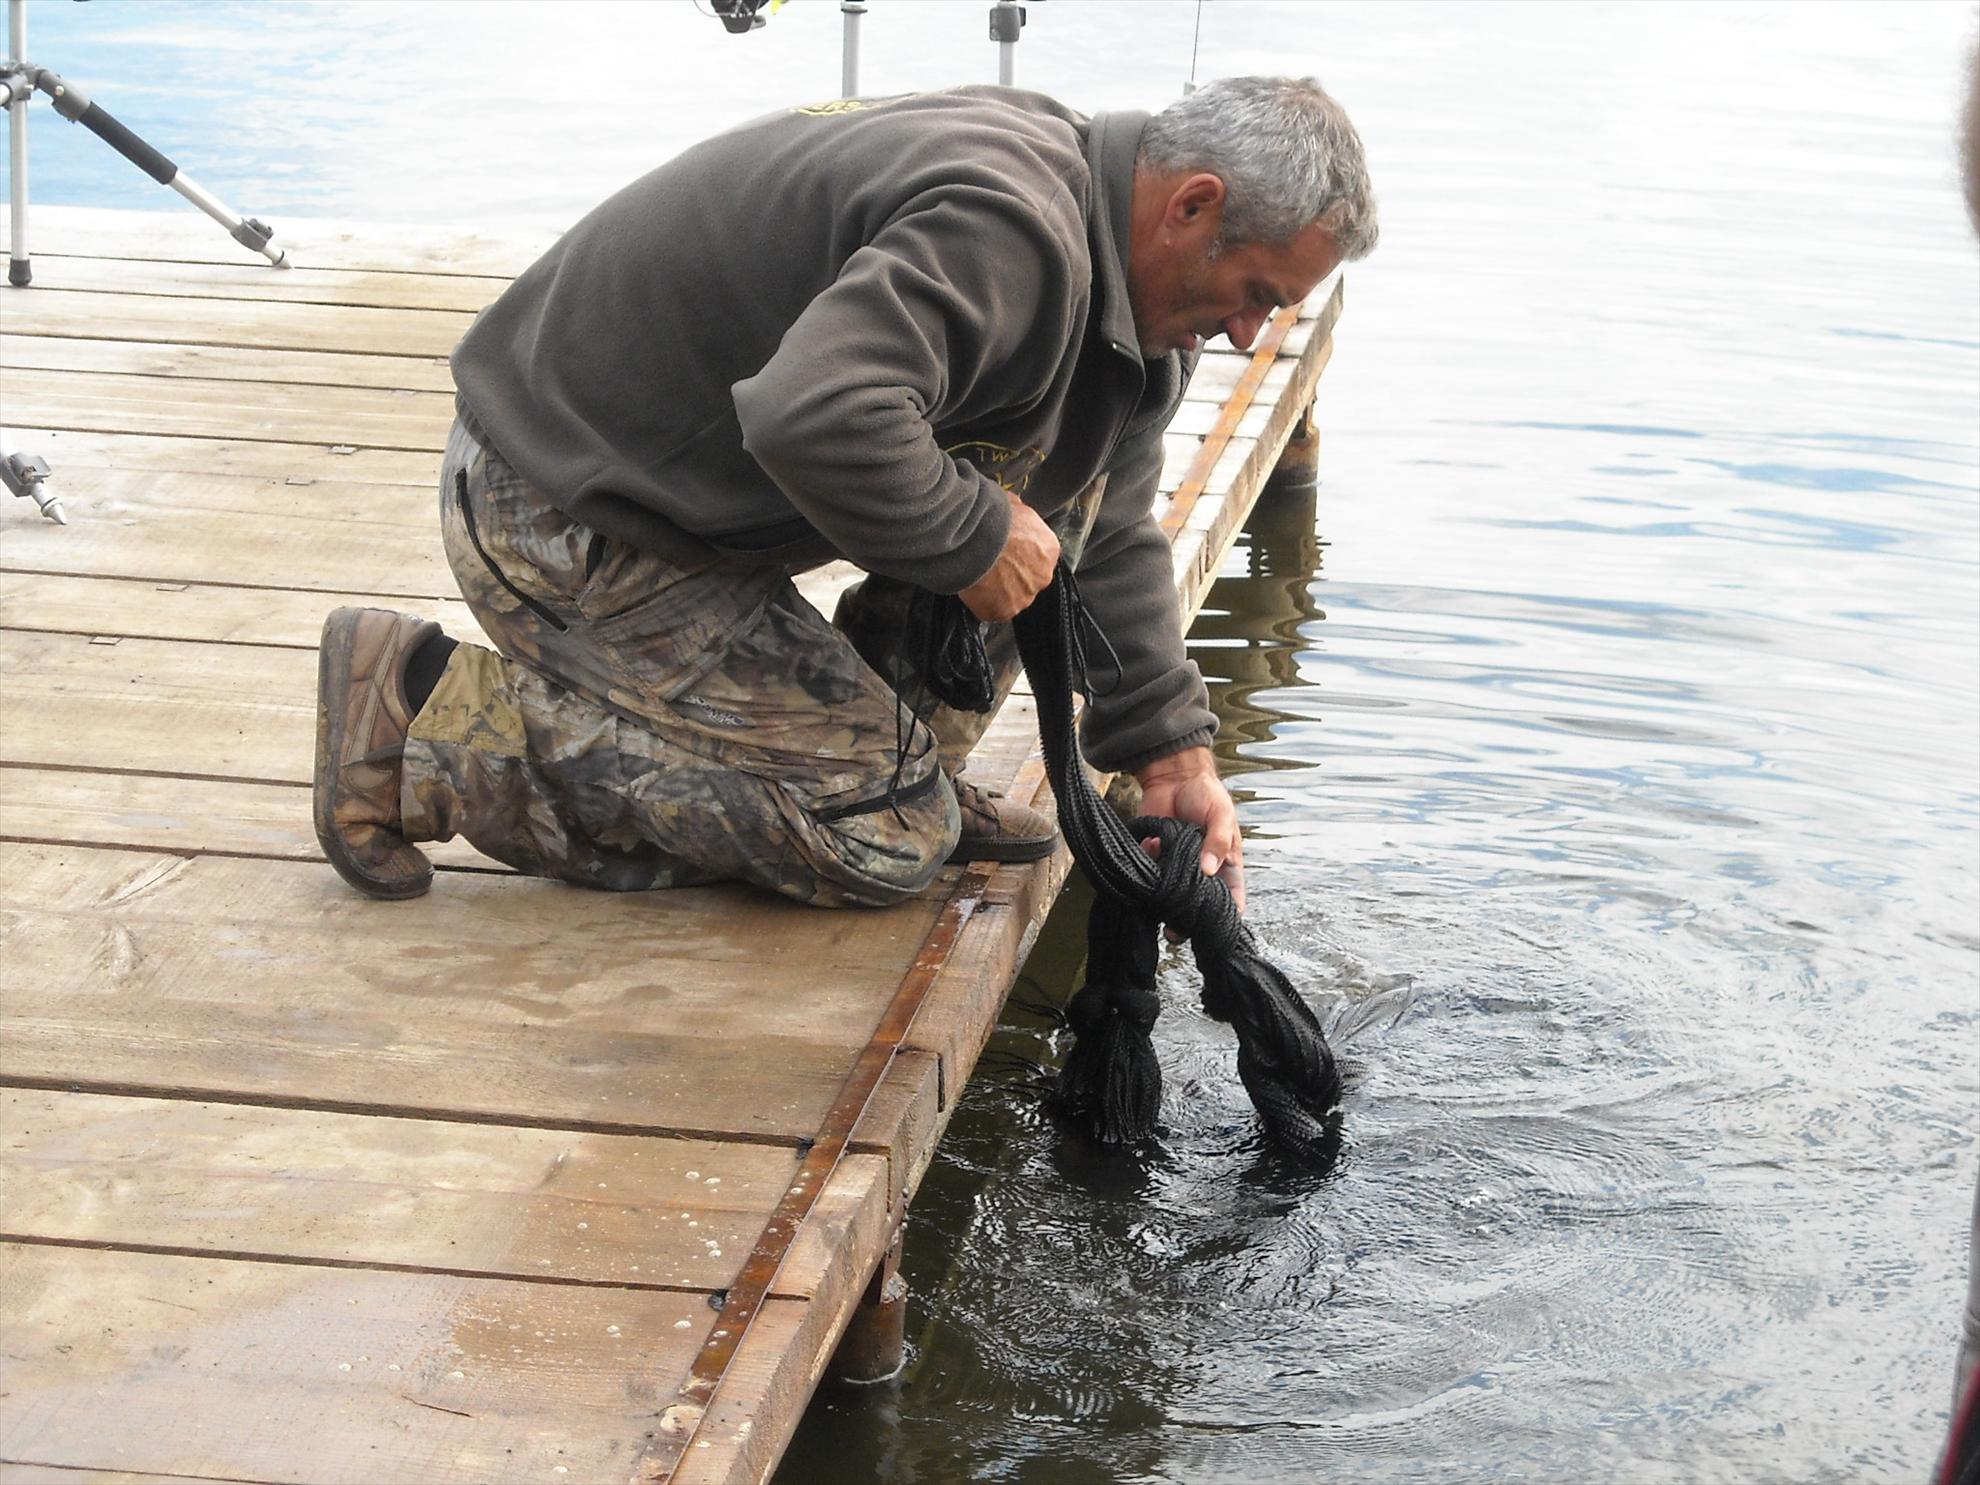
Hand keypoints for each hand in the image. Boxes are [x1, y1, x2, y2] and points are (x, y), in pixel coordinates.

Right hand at [959, 491, 1058, 620]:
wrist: (976, 539)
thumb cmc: (994, 518)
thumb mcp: (1012, 504)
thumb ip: (1017, 513)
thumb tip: (1013, 510)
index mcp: (1049, 549)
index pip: (1037, 555)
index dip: (1018, 553)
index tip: (1004, 550)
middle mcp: (1043, 576)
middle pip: (1026, 579)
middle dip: (1009, 573)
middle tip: (989, 563)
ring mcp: (1024, 597)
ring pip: (1010, 596)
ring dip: (996, 588)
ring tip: (977, 574)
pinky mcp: (1003, 612)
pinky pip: (992, 609)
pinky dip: (981, 602)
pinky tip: (971, 588)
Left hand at [1134, 745, 1244, 916]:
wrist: (1173, 776)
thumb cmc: (1206, 795)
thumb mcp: (1221, 815)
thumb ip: (1217, 842)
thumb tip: (1209, 870)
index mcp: (1224, 863)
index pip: (1231, 896)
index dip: (1227, 915)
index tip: (1216, 930)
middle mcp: (1201, 870)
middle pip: (1198, 903)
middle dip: (1189, 920)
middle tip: (1177, 932)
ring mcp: (1177, 866)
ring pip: (1172, 895)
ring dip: (1165, 905)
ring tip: (1159, 915)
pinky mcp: (1155, 858)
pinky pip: (1151, 876)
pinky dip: (1148, 878)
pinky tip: (1148, 872)